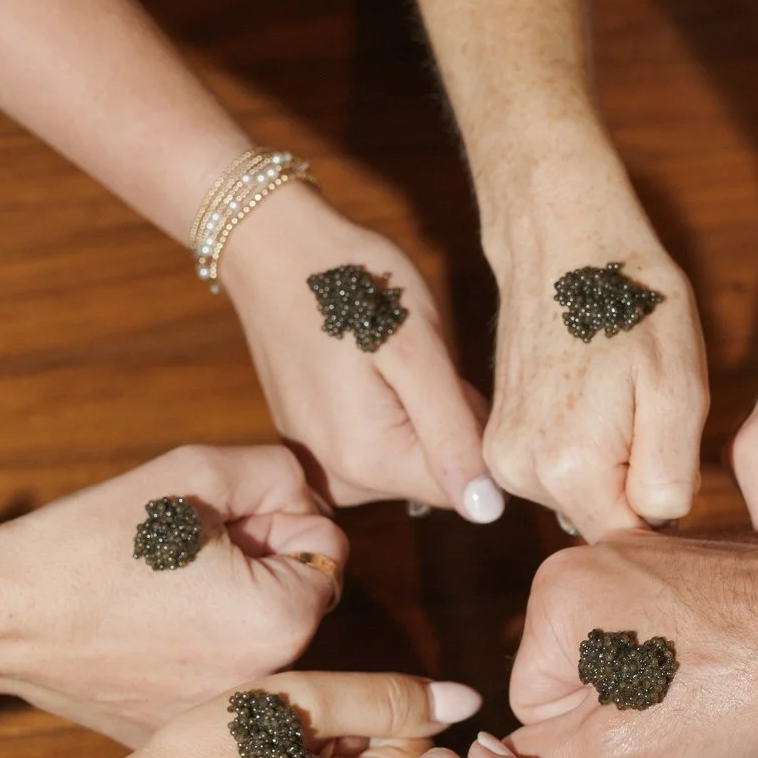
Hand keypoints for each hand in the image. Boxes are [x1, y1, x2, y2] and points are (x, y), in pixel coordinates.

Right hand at [0, 444, 352, 744]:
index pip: (328, 549)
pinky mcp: (184, 737)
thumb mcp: (198, 471)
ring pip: (260, 640)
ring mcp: (223, 721)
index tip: (213, 530)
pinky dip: (195, 654)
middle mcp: (267, 684)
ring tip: (160, 597)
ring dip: (231, 610)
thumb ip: (280, 474)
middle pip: (299, 599)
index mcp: (284, 619)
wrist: (1, 615)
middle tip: (181, 561)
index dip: (272, 521)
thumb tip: (310, 504)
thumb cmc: (95, 540)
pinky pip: (218, 680)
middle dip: (258, 568)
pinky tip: (141, 637)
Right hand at [221, 183, 502, 518]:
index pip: (464, 487)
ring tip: (392, 355)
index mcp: (368, 462)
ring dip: (418, 412)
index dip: (478, 433)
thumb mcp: (418, 348)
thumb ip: (452, 432)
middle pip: (433, 475)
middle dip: (446, 421)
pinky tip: (370, 363)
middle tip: (420, 357)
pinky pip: (376, 442)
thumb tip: (487, 510)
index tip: (456, 377)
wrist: (270, 246)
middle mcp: (338, 478)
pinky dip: (389, 409)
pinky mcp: (310, 440)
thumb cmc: (352, 282)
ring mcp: (319, 460)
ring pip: (408, 457)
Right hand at [483, 189, 708, 538]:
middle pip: (607, 515)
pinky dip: (582, 443)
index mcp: (569, 469)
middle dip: (638, 475)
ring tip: (615, 390)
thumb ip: (671, 476)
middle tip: (646, 403)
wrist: (560, 239)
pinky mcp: (496, 439)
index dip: (667, 496)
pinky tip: (589, 391)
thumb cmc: (630, 299)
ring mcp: (501, 458)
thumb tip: (657, 525)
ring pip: (583, 493)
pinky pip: (558, 469)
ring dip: (611, 458)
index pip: (636, 535)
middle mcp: (522, 475)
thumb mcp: (679, 386)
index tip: (670, 437)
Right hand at [508, 532, 757, 757]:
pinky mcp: (686, 557)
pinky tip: (722, 662)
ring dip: (651, 682)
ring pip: (614, 653)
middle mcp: (588, 554)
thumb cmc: (736, 687)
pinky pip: (654, 625)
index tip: (650, 720)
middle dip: (618, 704)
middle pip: (570, 672)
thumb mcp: (628, 747)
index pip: (532, 701)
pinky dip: (682, 651)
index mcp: (555, 593)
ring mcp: (641, 550)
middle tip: (682, 704)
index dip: (589, 734)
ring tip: (707, 683)